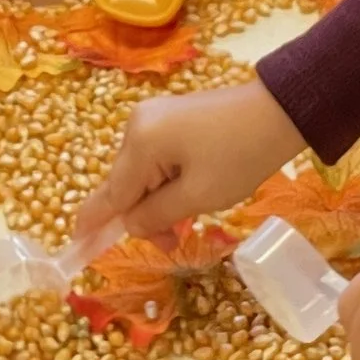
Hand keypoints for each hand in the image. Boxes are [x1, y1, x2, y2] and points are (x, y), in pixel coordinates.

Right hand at [68, 76, 302, 254]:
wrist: (282, 110)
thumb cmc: (241, 156)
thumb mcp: (199, 195)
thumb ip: (157, 215)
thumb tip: (129, 225)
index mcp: (140, 143)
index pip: (110, 195)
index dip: (93, 225)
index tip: (76, 249)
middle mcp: (137, 125)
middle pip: (124, 185)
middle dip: (144, 218)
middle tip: (176, 243)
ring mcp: (153, 118)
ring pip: (142, 175)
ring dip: (159, 202)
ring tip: (190, 219)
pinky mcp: (170, 118)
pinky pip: (156, 159)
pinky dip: (167, 183)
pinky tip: (189, 195)